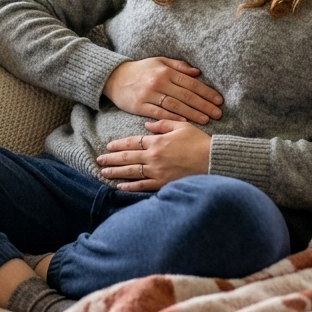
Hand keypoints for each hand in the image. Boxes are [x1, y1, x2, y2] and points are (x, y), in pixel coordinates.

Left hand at [96, 120, 211, 191]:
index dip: (119, 144)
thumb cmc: (199, 142)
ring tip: (104, 172)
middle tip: (99, 160)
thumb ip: (162, 124)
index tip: (109, 146)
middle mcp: (154, 157)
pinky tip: (120, 186)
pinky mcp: (163, 183)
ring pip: (131, 172)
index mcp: (157, 141)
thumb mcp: (181, 126)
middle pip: (128, 157)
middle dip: (111, 158)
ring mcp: (157, 171)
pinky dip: (130, 186)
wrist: (212, 160)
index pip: (133, 142)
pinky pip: (142, 185)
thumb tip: (147, 126)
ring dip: (116, 172)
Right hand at [102, 57, 222, 124]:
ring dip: (192, 114)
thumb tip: (198, 72)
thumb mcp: (159, 61)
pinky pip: (158, 113)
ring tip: (206, 120)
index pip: (190, 83)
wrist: (114, 77)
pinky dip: (172, 118)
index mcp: (166, 71)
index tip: (218, 100)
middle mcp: (159, 82)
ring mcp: (149, 94)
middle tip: (218, 114)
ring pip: (175, 105)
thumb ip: (178, 66)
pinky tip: (184, 123)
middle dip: (204, 105)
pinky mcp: (140, 106)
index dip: (206, 92)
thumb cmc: (140, 69)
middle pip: (186, 96)